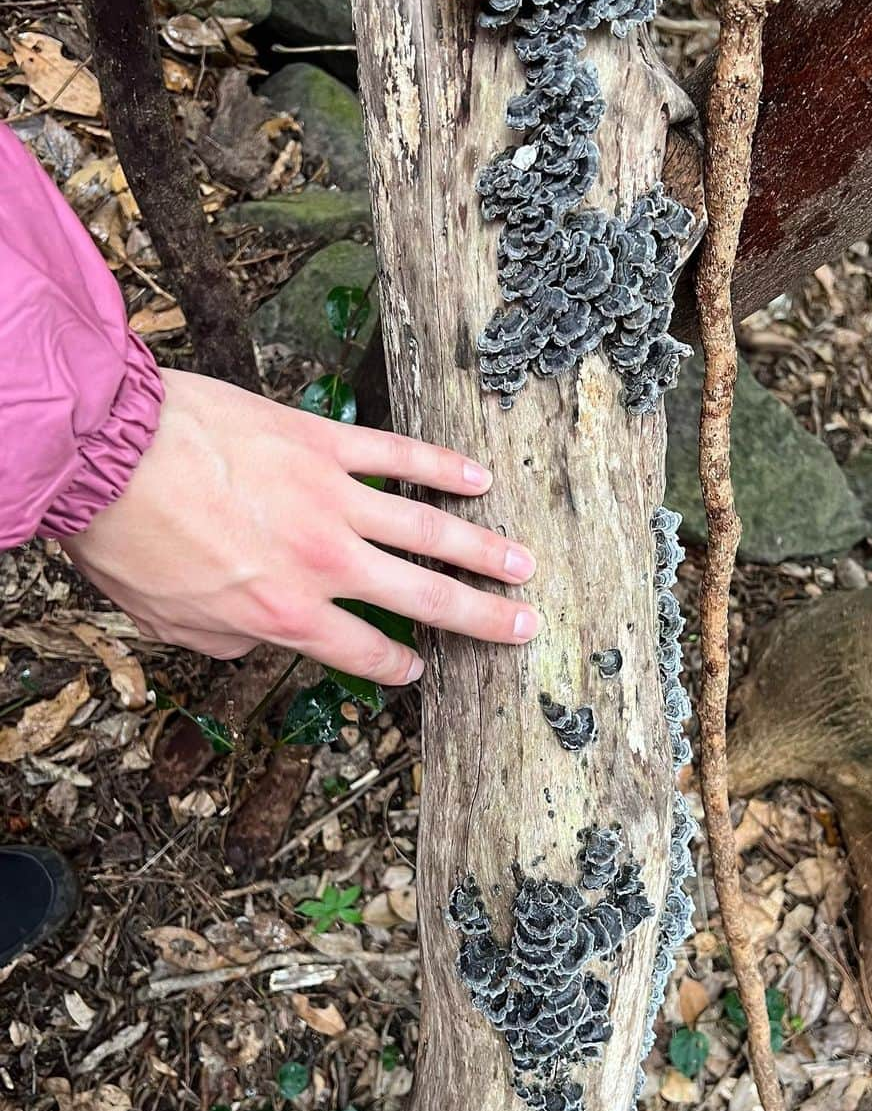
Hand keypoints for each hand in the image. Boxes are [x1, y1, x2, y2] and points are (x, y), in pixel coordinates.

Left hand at [64, 369, 539, 682]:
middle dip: (481, 617)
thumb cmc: (129, 538)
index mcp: (287, 614)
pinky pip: (397, 455)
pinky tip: (479, 475)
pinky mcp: (323, 443)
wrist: (107, 450)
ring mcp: (331, 499)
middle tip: (525, 624)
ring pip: (429, 529)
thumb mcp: (170, 620)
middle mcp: (325, 563)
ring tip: (524, 563)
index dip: (398, 666)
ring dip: (484, 549)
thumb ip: (229, 640)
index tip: (418, 668)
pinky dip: (442, 466)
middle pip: (424, 596)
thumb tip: (258, 639)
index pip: (364, 652)